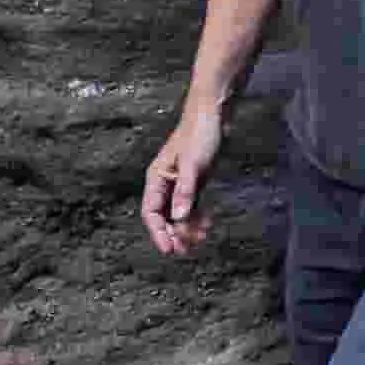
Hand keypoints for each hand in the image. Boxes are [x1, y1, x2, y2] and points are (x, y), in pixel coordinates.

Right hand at [140, 102, 222, 255]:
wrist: (213, 115)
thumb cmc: (199, 134)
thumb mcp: (193, 165)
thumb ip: (185, 192)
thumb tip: (179, 218)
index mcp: (156, 178)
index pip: (151, 213)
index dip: (158, 232)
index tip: (169, 248)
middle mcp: (165, 183)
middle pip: (164, 217)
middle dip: (174, 234)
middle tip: (186, 250)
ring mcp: (179, 183)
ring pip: (178, 213)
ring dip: (187, 228)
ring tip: (200, 239)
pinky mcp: (193, 181)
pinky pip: (191, 206)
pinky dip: (197, 216)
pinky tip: (206, 224)